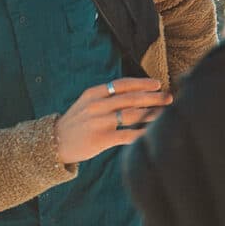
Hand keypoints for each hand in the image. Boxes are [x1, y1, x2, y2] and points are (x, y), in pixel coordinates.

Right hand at [53, 77, 172, 164]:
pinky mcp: (101, 139)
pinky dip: (142, 133)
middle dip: (153, 97)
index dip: (142, 83)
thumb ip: (106, 97)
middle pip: (131, 98)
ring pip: (132, 115)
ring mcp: (99, 122)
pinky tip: (153, 133)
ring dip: (152, 114)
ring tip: (166, 114)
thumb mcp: (86, 103)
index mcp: (93, 93)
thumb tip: (135, 95)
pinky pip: (127, 135)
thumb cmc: (76, 123)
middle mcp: (97, 105)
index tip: (158, 84)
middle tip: (169, 98)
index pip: (122, 84)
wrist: (54, 142)